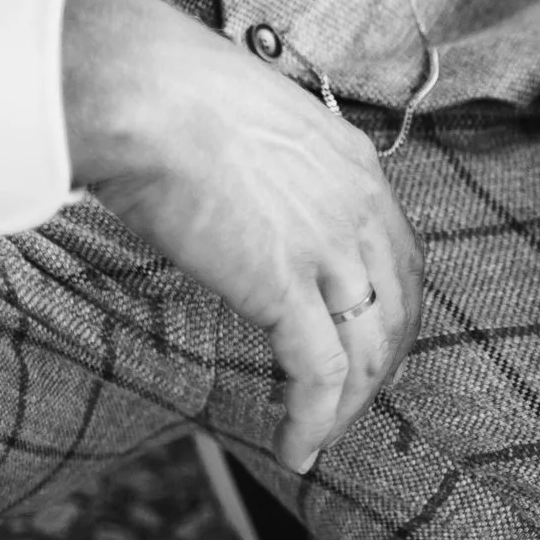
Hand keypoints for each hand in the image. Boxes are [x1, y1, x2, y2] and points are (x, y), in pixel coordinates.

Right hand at [61, 0, 421, 473]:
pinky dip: (313, 420)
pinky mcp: (286, 288)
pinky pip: (319, 374)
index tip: (369, 341)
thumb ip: (265, 172)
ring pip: (366, 350)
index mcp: (354, 166)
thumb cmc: (167, 95)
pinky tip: (297, 447)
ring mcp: (329, 249)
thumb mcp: (247, 129)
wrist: (140, 92)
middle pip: (397, 310)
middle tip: (354, 405)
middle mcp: (358, 208)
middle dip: (380, 367)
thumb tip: (237, 198)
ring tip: (321, 440)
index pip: (398, 256)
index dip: (390, 310)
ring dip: (349, 407)